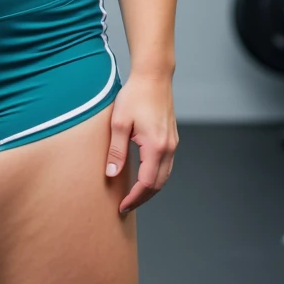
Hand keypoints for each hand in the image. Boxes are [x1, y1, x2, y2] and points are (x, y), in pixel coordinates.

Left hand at [105, 72, 177, 215]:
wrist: (153, 76)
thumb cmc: (135, 96)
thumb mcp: (118, 123)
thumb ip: (116, 151)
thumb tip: (111, 174)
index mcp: (156, 147)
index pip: (147, 184)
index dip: (134, 198)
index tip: (121, 207)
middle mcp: (169, 148)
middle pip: (158, 184)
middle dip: (142, 198)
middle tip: (125, 207)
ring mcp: (172, 143)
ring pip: (164, 176)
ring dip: (150, 189)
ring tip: (133, 197)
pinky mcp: (171, 138)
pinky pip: (166, 165)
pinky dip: (155, 177)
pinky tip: (143, 177)